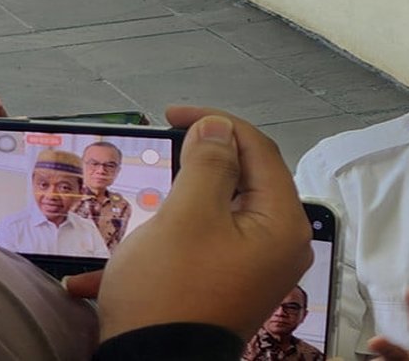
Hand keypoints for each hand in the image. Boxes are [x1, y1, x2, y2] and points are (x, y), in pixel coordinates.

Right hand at [95, 106, 313, 341]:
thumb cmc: (171, 294)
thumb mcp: (187, 215)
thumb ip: (208, 163)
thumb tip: (219, 129)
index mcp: (282, 223)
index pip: (259, 151)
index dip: (218, 124)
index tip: (174, 114)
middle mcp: (280, 245)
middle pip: (245, 180)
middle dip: (200, 161)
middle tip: (164, 148)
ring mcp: (257, 268)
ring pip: (221, 211)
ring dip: (181, 198)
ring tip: (149, 192)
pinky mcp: (230, 284)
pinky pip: (205, 245)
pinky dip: (170, 238)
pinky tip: (125, 254)